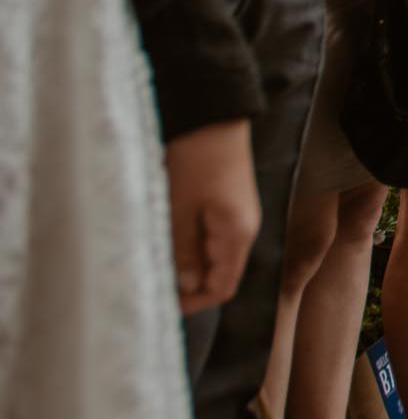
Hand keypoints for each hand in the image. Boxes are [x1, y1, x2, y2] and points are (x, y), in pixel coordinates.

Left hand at [163, 120, 260, 314]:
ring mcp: (237, 214)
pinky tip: (168, 232)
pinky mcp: (227, 202)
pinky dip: (189, 242)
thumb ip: (184, 251)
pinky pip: (210, 235)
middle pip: (218, 272)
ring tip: (156, 255)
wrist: (213, 115)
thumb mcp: (181, 208)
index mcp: (237, 235)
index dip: (192, 302)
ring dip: (185, 260)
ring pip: (212, 254)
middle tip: (152, 279)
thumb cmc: (197, 160)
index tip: (161, 303)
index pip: (221, 286)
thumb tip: (186, 285)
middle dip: (186, 282)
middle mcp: (243, 229)